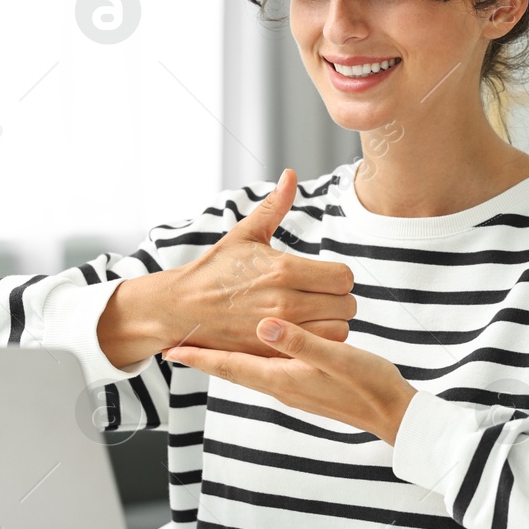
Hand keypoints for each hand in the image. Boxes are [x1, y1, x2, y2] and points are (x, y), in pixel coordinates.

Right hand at [98, 169, 356, 368]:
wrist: (181, 308)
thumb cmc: (215, 270)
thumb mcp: (244, 235)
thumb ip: (274, 206)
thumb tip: (290, 175)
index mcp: (284, 270)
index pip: (343, 277)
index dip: (338, 277)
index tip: (323, 277)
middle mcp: (286, 302)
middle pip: (346, 305)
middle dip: (337, 300)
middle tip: (320, 296)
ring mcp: (280, 331)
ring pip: (337, 331)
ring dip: (330, 323)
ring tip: (313, 315)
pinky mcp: (272, 352)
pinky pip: (314, 352)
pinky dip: (315, 344)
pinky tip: (301, 332)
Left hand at [166, 317, 415, 443]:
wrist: (394, 414)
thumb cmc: (368, 385)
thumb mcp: (336, 359)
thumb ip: (300, 342)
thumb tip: (263, 325)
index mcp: (282, 378)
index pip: (231, 366)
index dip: (201, 357)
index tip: (171, 351)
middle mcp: (282, 386)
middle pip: (233, 371)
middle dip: (205, 359)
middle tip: (176, 347)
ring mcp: (293, 388)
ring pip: (248, 371)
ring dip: (225, 359)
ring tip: (205, 346)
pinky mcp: (306, 386)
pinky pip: (267, 372)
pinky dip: (250, 360)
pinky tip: (255, 350)